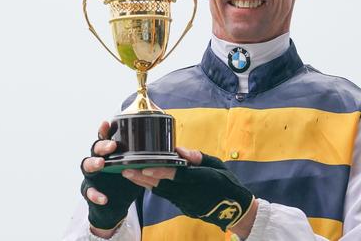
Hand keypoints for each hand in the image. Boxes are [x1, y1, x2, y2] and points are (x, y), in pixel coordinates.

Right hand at [81, 121, 144, 233]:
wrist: (114, 204)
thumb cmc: (125, 182)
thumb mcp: (137, 168)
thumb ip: (146, 159)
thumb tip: (171, 151)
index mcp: (109, 153)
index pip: (104, 137)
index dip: (104, 130)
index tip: (107, 123)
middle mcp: (98, 160)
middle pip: (94, 148)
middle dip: (102, 145)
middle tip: (112, 146)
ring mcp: (91, 175)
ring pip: (85, 165)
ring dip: (93, 163)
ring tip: (101, 164)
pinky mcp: (89, 190)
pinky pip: (89, 191)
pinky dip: (95, 194)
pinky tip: (104, 198)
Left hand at [122, 148, 254, 232]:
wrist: (234, 210)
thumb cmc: (226, 183)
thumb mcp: (217, 165)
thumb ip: (198, 157)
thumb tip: (179, 150)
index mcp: (203, 179)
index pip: (178, 176)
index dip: (161, 172)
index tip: (146, 168)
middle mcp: (192, 193)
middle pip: (163, 186)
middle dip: (143, 178)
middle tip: (125, 169)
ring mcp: (186, 202)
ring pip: (160, 192)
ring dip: (143, 183)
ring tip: (128, 173)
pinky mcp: (183, 207)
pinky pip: (165, 196)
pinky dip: (152, 187)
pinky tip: (142, 181)